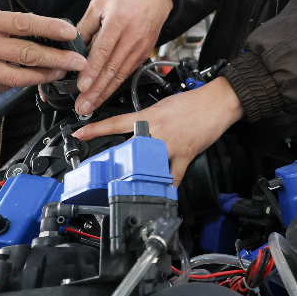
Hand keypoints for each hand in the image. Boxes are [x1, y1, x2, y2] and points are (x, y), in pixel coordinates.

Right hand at [0, 1, 86, 92]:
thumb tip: (35, 30)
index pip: (22, 24)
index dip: (50, 29)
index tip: (71, 32)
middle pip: (25, 53)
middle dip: (57, 58)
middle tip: (78, 62)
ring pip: (16, 76)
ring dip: (43, 76)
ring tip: (60, 73)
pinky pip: (0, 86)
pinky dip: (18, 82)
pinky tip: (32, 79)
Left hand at [73, 78, 244, 183]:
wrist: (216, 102)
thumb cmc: (192, 103)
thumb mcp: (162, 106)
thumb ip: (146, 119)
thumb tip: (134, 129)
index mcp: (149, 116)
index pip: (116, 123)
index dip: (95, 129)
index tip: (79, 134)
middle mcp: (156, 131)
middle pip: (129, 149)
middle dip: (118, 160)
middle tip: (105, 170)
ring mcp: (170, 145)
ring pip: (149, 164)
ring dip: (140, 174)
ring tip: (130, 183)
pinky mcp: (185, 155)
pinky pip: (174, 176)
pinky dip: (168, 186)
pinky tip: (162, 193)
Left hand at [74, 0, 173, 114]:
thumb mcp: (99, 5)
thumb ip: (85, 27)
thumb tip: (71, 49)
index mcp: (118, 21)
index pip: (103, 49)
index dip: (92, 69)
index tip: (82, 86)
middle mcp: (132, 37)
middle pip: (112, 68)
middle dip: (95, 90)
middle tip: (82, 106)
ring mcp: (140, 48)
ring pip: (120, 75)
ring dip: (104, 93)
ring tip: (90, 106)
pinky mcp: (143, 55)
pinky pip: (126, 74)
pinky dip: (114, 87)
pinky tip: (103, 96)